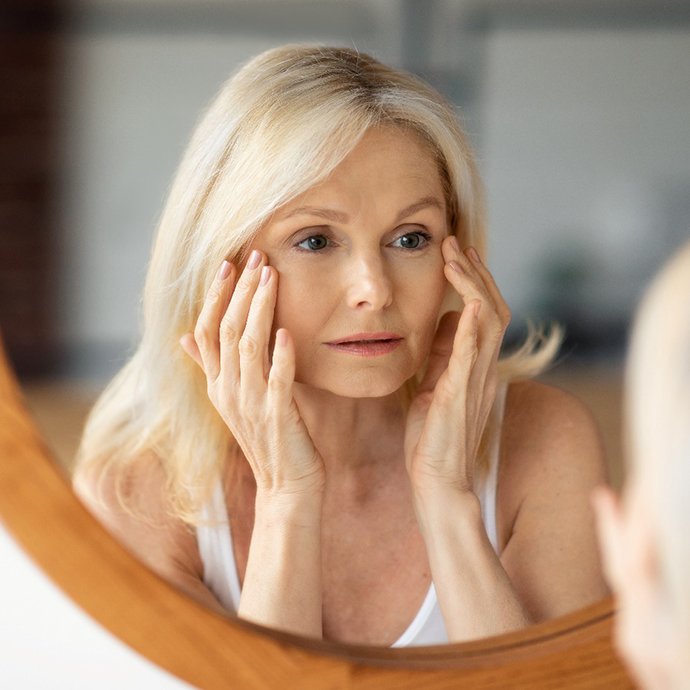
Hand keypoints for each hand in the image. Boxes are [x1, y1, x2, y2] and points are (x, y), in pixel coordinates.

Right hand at [180, 250, 324, 497]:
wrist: (284, 486)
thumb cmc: (265, 437)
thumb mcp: (233, 400)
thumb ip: (211, 367)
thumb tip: (185, 336)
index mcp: (217, 384)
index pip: (206, 331)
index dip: (215, 296)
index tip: (229, 264)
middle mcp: (227, 391)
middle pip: (226, 331)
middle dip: (240, 291)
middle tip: (256, 257)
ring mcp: (250, 404)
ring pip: (248, 347)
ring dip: (260, 309)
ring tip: (271, 277)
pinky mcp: (277, 417)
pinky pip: (278, 380)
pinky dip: (282, 355)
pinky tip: (287, 332)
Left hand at [404, 238, 510, 499]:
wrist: (437, 480)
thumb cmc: (434, 437)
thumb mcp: (435, 384)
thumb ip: (444, 354)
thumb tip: (447, 318)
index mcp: (475, 366)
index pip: (483, 312)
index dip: (473, 280)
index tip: (455, 253)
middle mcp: (482, 369)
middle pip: (492, 308)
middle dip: (474, 273)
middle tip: (455, 243)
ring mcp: (474, 381)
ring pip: (488, 323)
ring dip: (472, 288)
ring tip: (456, 259)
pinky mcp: (458, 396)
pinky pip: (471, 357)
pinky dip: (471, 329)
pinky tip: (466, 304)